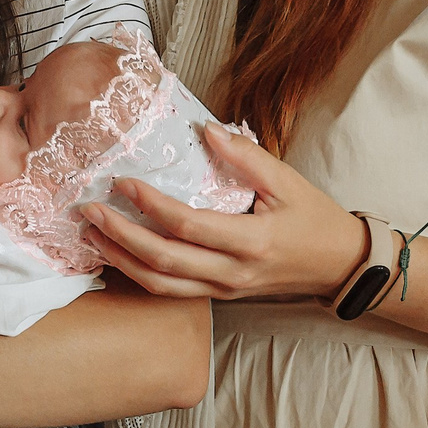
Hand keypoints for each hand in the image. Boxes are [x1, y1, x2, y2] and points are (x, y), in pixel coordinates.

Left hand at [81, 125, 368, 302]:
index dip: (150, 205)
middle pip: (163, 261)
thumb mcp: (288, 181)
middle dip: (120, 236)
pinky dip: (138, 274)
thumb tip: (206, 130)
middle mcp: (232, 273)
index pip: (187, 225)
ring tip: (91, 235)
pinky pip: (170, 291)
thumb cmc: (314, 219)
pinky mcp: (218, 297)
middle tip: (88, 212)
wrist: (339, 265)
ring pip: (160, 284)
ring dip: (120, 260)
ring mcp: (224, 290)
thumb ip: (246, 156)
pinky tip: (117, 253)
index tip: (122, 183)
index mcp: (251, 241)